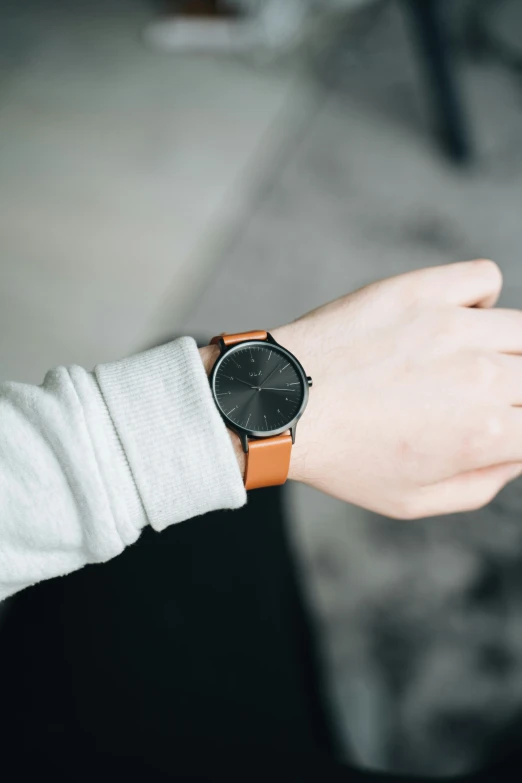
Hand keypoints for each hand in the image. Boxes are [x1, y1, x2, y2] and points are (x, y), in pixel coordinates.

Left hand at [271, 260, 521, 518]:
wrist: (282, 404)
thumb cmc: (343, 458)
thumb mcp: (414, 500)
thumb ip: (483, 483)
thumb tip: (517, 453)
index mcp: (485, 433)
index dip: (518, 428)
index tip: (502, 425)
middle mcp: (481, 375)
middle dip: (514, 397)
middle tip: (473, 402)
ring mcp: (454, 326)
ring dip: (507, 350)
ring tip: (464, 364)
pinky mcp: (423, 291)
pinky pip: (483, 278)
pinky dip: (479, 298)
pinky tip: (452, 320)